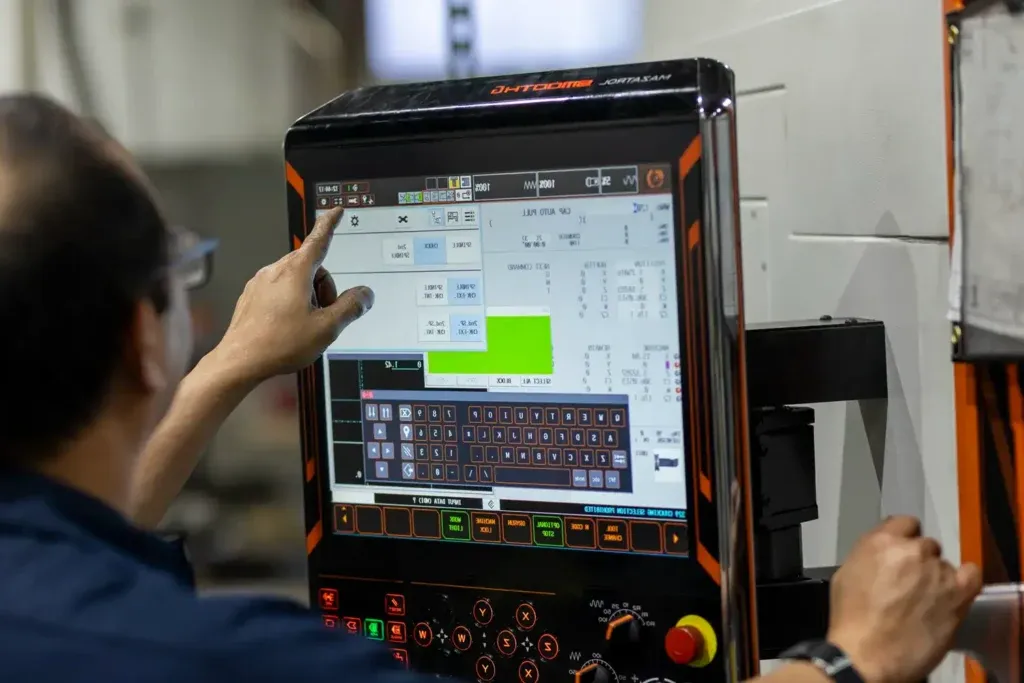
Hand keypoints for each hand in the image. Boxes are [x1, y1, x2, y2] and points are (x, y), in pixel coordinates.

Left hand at [211, 207, 373, 383]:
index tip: (335, 212)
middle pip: (311, 267)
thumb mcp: (327, 328)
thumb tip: (365, 294)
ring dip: (308, 297)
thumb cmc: (278, 344)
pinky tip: (288, 326)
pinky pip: (279, 289)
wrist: (240, 361)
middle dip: (324, 288)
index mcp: (295, 272)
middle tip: (325, 315)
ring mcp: (261, 283)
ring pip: (295, 279)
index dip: (330, 224)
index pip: (318, 240)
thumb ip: (351, 307)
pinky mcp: (252, 296)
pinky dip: (291, 302)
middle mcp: (275, 272)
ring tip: (304, 325)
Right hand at [826, 516, 981, 682]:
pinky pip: (972, 574)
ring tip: (925, 602)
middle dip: (918, 561)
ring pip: (944, 564)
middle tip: (909, 584)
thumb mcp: (845, 575)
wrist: (867, 653)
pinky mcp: (957, 593)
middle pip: (926, 545)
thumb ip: (869, 556)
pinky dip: (965, 579)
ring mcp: (937, 571)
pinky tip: (953, 590)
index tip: (901, 552)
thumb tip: (881, 557)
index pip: (904, 523)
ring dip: (936, 577)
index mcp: (880, 541)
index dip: (903, 538)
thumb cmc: (852, 620)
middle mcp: (912, 550)